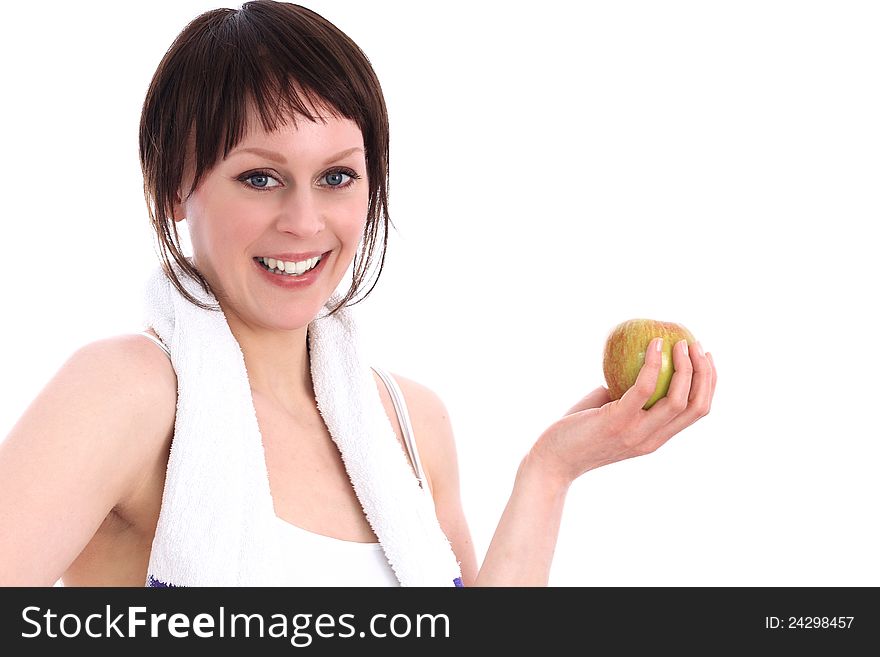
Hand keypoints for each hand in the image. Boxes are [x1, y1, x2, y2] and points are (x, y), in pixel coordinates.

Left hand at [529, 338, 716, 484]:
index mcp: (655, 439)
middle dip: (705, 372)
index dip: (710, 383)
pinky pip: (644, 388)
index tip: (706, 357)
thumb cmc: (576, 431)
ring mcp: (636, 433)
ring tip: (680, 341)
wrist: (551, 460)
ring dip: (686, 366)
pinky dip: (654, 364)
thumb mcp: (610, 412)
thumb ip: (626, 394)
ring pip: (678, 399)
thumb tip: (638, 362)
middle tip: (697, 345)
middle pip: (696, 405)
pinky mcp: (617, 422)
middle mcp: (652, 439)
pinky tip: (653, 344)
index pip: (697, 412)